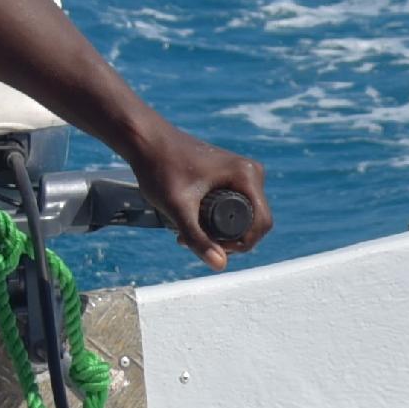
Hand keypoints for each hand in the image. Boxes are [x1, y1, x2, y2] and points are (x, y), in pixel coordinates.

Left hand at [128, 126, 272, 266]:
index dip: (242, 245)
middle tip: (191, 241)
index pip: (261, 224)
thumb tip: (221, 266)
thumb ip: (198, 238)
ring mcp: (242, 172)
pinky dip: (216, 218)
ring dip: (218, 231)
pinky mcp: (232, 174)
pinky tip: (190, 223)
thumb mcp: (179, 208)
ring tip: (185, 234)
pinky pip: (234, 205)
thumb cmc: (160, 168)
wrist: (146, 141)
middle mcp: (251, 172)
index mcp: (247, 176)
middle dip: (226, 239)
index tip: (210, 248)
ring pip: (242, 215)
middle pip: (253, 221)